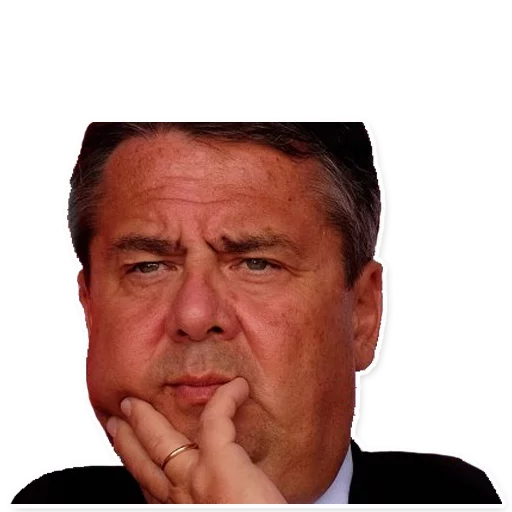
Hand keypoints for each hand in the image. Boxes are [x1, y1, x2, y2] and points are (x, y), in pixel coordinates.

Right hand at [106, 377, 286, 503]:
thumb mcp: (217, 511)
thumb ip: (211, 498)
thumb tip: (224, 488)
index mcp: (181, 509)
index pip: (151, 486)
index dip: (138, 466)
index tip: (131, 451)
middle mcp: (179, 497)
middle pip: (143, 463)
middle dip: (126, 439)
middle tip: (114, 419)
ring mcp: (195, 478)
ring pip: (160, 440)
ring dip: (145, 419)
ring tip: (133, 403)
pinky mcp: (220, 462)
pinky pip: (217, 418)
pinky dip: (227, 399)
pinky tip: (237, 386)